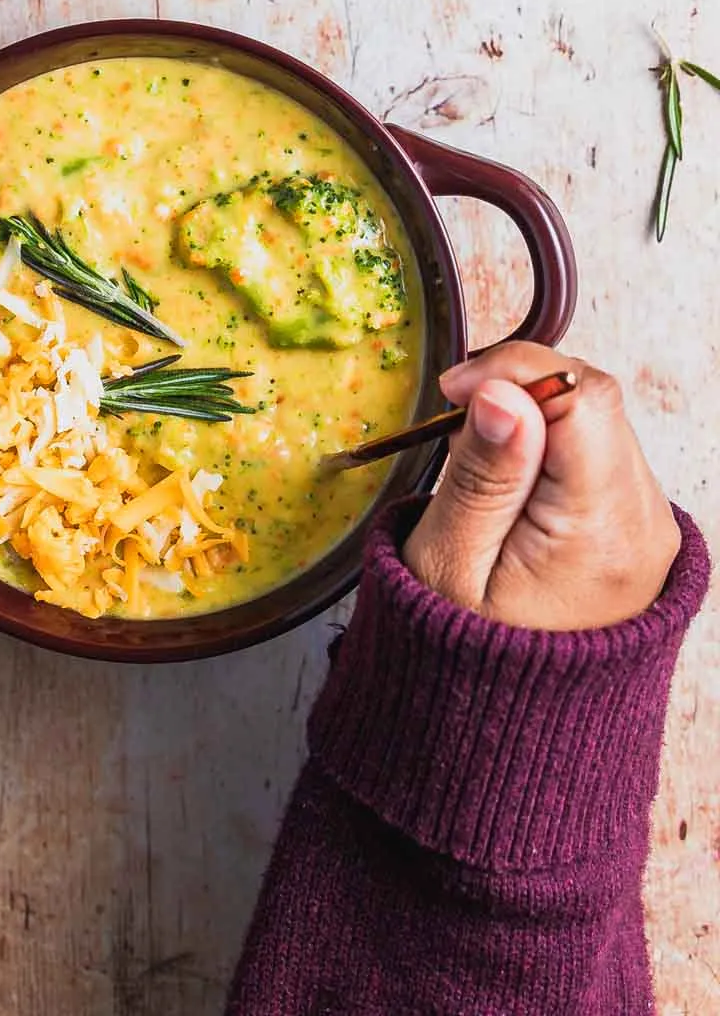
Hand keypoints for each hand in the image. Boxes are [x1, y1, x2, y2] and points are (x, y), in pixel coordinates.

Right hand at [403, 341, 680, 629]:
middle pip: (593, 403)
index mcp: (602, 531)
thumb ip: (480, 474)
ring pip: (596, 424)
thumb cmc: (468, 654)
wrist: (508, 728)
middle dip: (520, 396)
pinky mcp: (638, 528)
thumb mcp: (449, 563)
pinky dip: (550, 451)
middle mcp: (645, 524)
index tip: (453, 392)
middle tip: (457, 431)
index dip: (513, 371)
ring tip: (480, 474)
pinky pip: (599, 456)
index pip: (582, 396)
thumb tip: (506, 393)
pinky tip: (510, 489)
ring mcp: (649, 528)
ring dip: (534, 423)